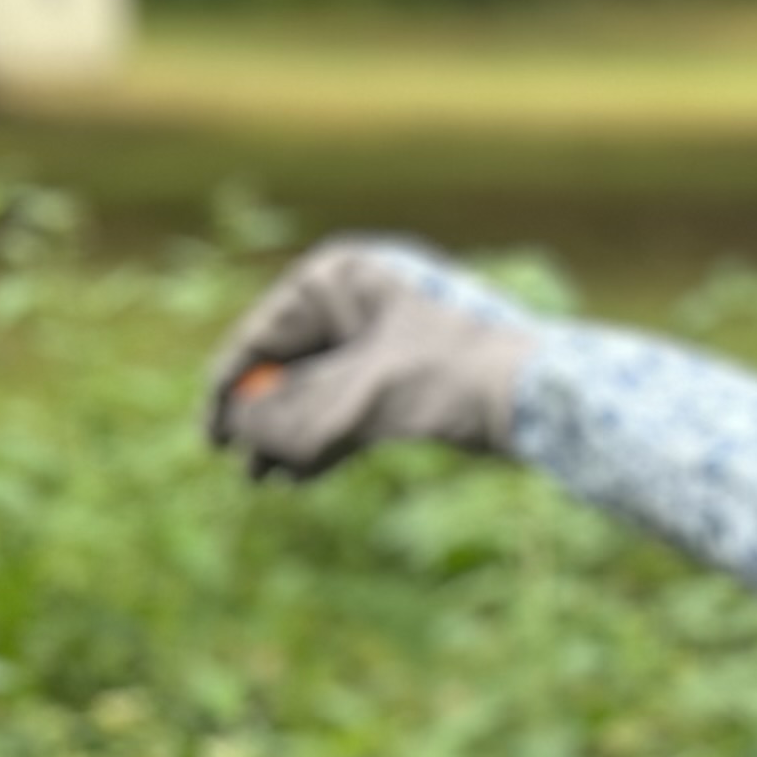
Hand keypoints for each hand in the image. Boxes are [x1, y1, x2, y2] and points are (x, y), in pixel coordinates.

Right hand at [203, 237, 537, 478]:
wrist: (545, 399)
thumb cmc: (452, 381)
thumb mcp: (358, 402)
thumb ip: (290, 417)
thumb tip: (239, 428)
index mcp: (343, 276)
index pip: (266, 332)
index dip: (231, 388)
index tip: (211, 438)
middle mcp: (362, 297)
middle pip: (291, 361)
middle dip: (263, 418)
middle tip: (240, 468)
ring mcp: (388, 334)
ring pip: (322, 388)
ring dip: (292, 436)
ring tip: (267, 480)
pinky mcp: (414, 373)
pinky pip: (353, 404)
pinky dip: (328, 438)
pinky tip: (301, 475)